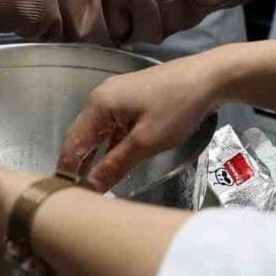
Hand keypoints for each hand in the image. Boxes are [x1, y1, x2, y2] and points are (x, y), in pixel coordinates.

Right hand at [57, 52, 225, 191]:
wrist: (208, 77)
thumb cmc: (176, 108)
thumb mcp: (145, 142)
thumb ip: (114, 165)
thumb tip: (90, 188)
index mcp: (99, 104)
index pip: (73, 143)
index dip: (68, 170)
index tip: (66, 198)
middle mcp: (102, 97)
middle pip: (82, 135)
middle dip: (78, 164)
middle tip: (78, 195)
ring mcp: (118, 95)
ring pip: (99, 131)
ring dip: (95, 155)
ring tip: (92, 185)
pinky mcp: (133, 98)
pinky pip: (113, 125)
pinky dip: (111, 144)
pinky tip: (113, 162)